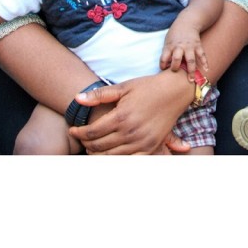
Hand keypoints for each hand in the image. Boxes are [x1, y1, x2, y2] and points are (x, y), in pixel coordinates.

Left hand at [67, 73, 191, 153]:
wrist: (175, 91)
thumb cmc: (148, 87)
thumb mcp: (123, 87)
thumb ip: (99, 95)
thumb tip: (77, 98)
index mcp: (122, 116)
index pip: (91, 132)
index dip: (78, 132)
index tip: (72, 129)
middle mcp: (130, 132)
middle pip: (98, 146)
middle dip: (86, 143)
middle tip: (81, 138)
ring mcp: (141, 141)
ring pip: (111, 156)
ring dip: (97, 154)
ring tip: (91, 147)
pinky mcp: (150, 146)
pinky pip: (129, 160)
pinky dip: (116, 160)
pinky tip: (110, 153)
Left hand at [159, 25, 208, 79]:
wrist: (187, 22)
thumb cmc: (175, 34)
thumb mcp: (167, 41)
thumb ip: (167, 53)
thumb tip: (166, 66)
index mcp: (170, 46)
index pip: (164, 57)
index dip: (162, 65)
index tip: (163, 69)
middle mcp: (179, 47)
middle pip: (177, 58)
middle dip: (175, 67)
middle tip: (176, 73)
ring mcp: (190, 47)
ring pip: (190, 59)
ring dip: (191, 70)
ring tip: (191, 80)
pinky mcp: (198, 46)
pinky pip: (201, 55)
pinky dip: (205, 62)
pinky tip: (207, 69)